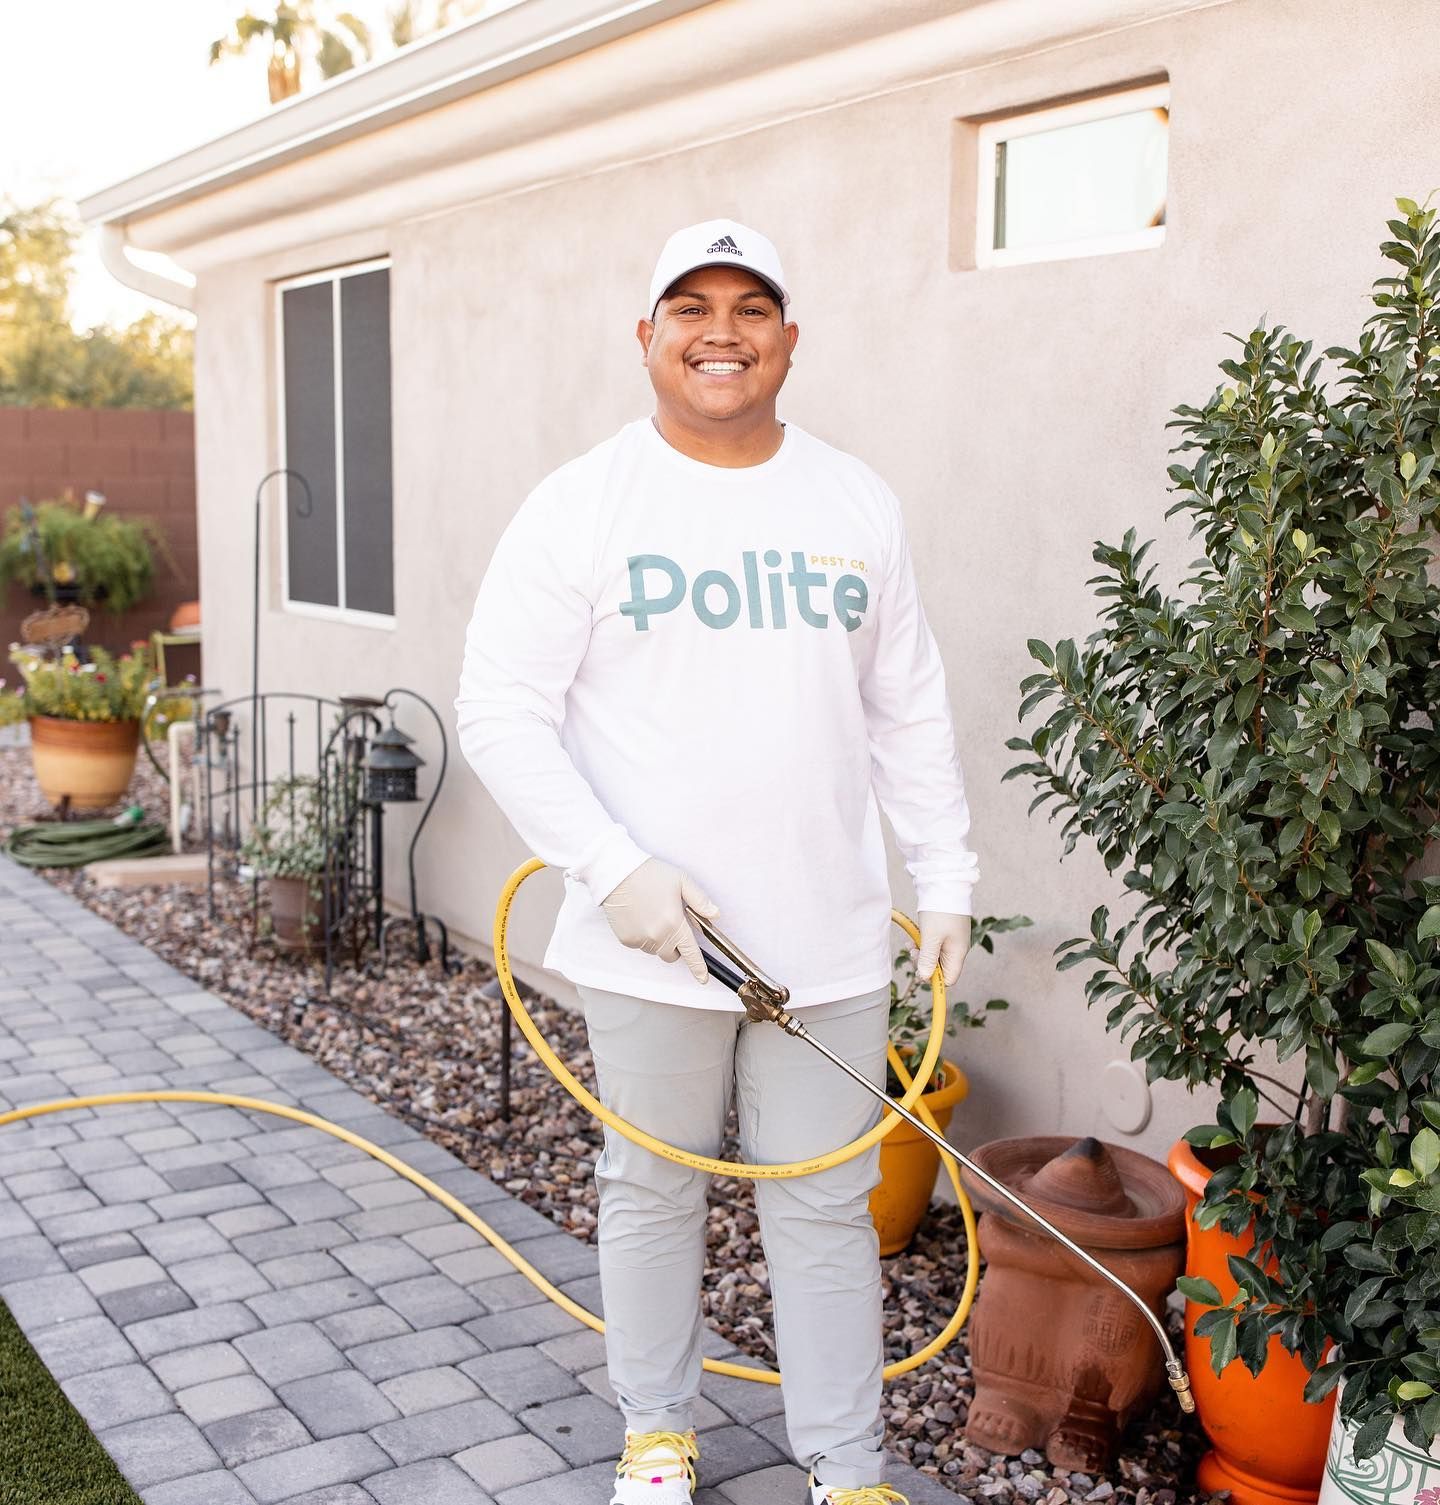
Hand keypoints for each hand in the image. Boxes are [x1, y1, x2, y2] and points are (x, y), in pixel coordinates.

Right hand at [600, 857, 718, 983]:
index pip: (691, 953)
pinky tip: (639, 916)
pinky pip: (640, 945)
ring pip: (655, 950)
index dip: (698, 968)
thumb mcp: (682, 881)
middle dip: (675, 945)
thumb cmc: (649, 874)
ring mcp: (640, 940)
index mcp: (674, 923)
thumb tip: (715, 914)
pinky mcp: (626, 940)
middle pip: (672, 955)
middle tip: (671, 923)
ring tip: (652, 914)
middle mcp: (657, 936)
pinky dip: (643, 936)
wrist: (616, 873)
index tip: (703, 978)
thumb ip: (700, 901)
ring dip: (658, 940)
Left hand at [916, 912, 970, 987]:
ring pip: (934, 955)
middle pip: (940, 967)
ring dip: (921, 952)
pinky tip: (913, 938)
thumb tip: (925, 977)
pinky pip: (932, 944)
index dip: (934, 979)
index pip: (950, 978)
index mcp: (958, 952)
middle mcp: (957, 948)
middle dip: (924, 963)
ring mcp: (951, 938)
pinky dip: (922, 943)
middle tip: (912, 953)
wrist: (945, 884)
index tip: (919, 970)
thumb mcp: (931, 937)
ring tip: (910, 944)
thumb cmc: (940, 910)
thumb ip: (928, 959)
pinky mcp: (944, 930)